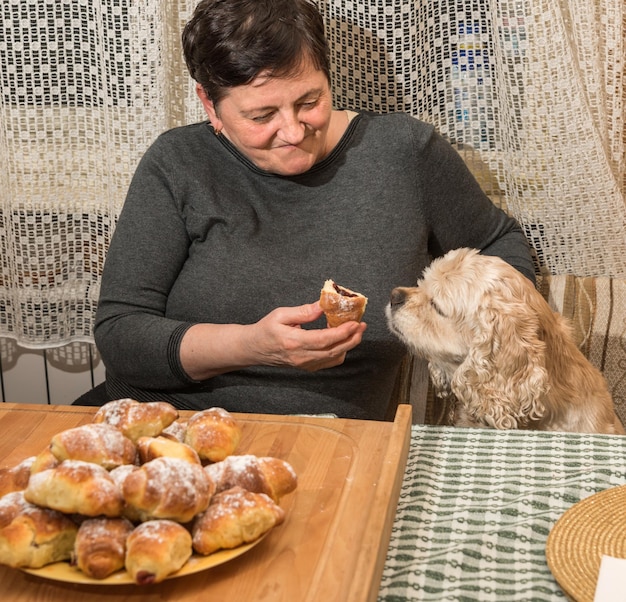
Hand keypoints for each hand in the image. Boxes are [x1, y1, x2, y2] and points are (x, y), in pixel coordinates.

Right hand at [249, 301, 366, 370]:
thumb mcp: (281, 314)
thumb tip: (322, 306)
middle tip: (361, 325)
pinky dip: (340, 351)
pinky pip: (329, 362)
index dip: (342, 332)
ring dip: (348, 345)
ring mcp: (305, 364)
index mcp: (294, 342)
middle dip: (352, 338)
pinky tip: (342, 340)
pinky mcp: (307, 367)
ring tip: (355, 331)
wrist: (254, 349)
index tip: (354, 323)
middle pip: (334, 351)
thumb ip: (303, 311)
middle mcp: (301, 356)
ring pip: (334, 358)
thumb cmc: (265, 330)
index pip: (324, 340)